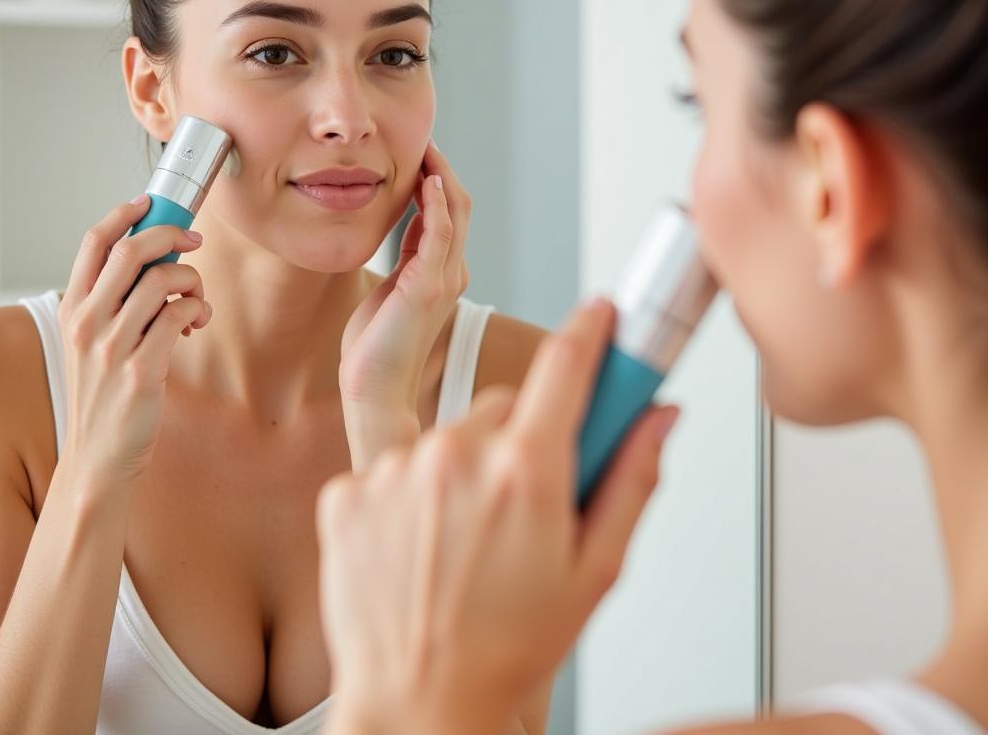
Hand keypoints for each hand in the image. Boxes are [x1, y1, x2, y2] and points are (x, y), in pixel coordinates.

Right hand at [56, 195, 211, 493]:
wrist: (101, 455)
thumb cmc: (104, 393)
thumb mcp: (93, 341)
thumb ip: (114, 301)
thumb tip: (155, 258)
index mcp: (73, 308)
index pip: (93, 242)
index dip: (125, 213)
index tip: (151, 202)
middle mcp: (87, 323)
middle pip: (132, 251)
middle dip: (171, 235)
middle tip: (194, 242)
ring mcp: (112, 346)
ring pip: (163, 280)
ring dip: (192, 281)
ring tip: (196, 300)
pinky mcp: (142, 369)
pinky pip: (180, 315)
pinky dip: (197, 310)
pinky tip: (197, 322)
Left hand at [318, 298, 679, 734]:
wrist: (416, 708)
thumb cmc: (509, 651)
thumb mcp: (594, 572)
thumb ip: (632, 481)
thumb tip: (659, 419)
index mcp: (526, 473)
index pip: (565, 366)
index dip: (588, 332)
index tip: (599, 315)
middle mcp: (456, 457)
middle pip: (503, 407)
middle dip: (520, 440)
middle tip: (522, 501)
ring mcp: (396, 470)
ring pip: (448, 435)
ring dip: (462, 469)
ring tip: (463, 539)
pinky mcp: (349, 488)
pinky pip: (395, 462)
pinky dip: (409, 493)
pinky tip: (418, 545)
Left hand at [338, 140, 471, 467]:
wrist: (373, 389)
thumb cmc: (377, 345)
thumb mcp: (391, 289)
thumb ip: (405, 258)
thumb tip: (407, 223)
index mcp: (443, 273)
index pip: (449, 214)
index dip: (437, 180)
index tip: (418, 153)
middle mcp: (452, 272)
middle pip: (459, 206)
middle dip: (442, 169)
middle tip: (422, 140)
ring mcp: (444, 279)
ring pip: (454, 214)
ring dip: (441, 176)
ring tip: (425, 148)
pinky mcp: (427, 287)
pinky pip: (439, 235)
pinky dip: (437, 205)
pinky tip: (427, 180)